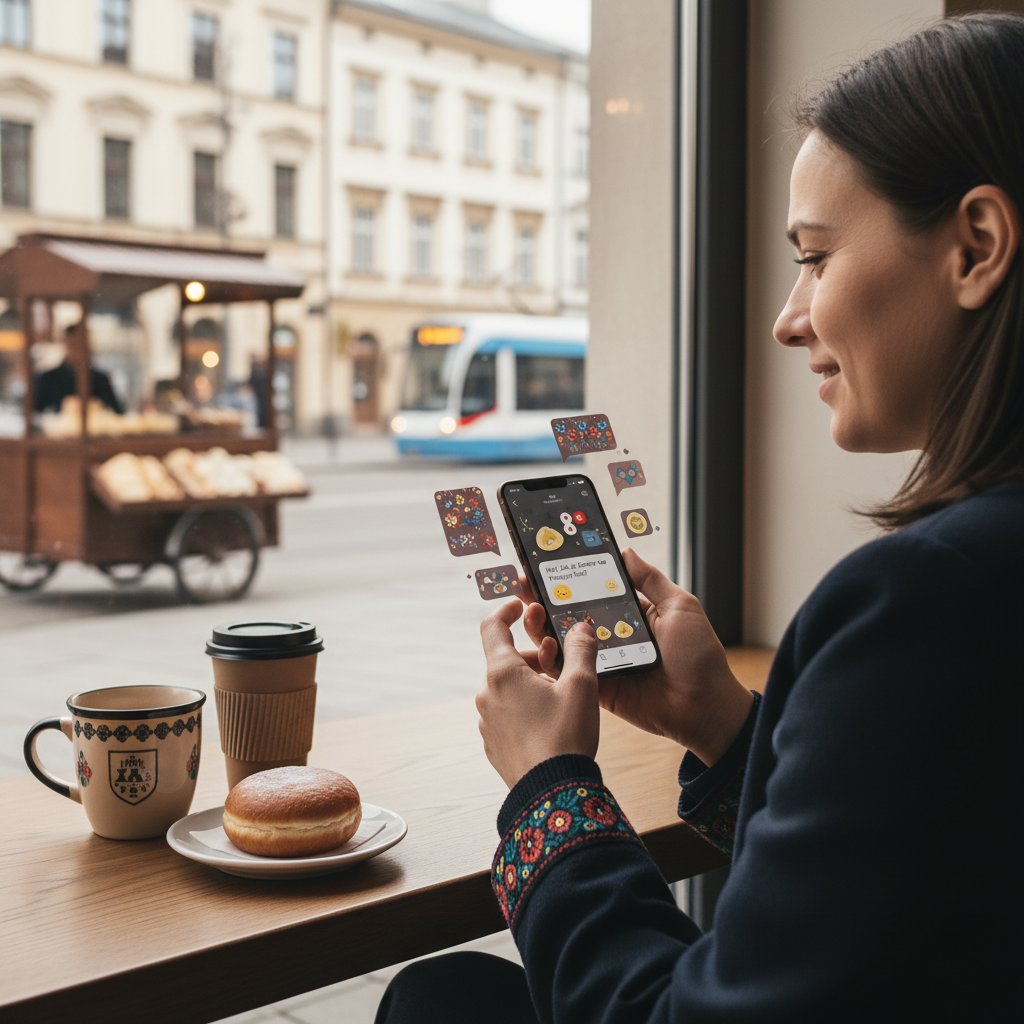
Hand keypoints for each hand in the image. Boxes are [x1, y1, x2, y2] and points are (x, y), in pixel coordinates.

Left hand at [477, 600, 599, 788]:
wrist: (552, 795)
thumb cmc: (566, 736)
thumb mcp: (582, 686)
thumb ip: (581, 649)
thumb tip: (581, 628)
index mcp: (502, 673)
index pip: (492, 627)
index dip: (506, 611)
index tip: (521, 607)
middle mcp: (486, 694)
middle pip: (505, 660)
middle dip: (533, 657)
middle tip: (561, 665)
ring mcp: (486, 721)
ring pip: (507, 689)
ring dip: (530, 684)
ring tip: (561, 698)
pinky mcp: (493, 743)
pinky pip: (506, 714)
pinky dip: (525, 708)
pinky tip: (550, 723)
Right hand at [522, 548, 752, 764]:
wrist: (704, 706)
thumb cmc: (699, 655)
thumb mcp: (679, 607)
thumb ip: (651, 580)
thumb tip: (625, 551)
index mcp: (629, 613)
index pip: (591, 590)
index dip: (568, 578)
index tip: (544, 563)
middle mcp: (610, 635)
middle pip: (569, 614)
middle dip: (543, 598)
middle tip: (524, 584)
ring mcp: (601, 662)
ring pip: (561, 641)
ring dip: (540, 626)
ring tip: (530, 611)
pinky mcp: (596, 687)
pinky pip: (567, 672)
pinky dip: (550, 659)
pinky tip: (542, 645)